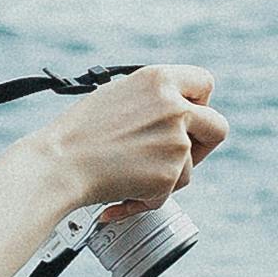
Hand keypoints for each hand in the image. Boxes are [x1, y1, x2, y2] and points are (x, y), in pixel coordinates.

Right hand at [35, 62, 226, 212]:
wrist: (59, 164)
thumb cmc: (80, 132)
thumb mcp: (120, 94)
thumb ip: (155, 99)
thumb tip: (181, 112)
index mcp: (160, 79)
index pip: (205, 83)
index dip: (200, 102)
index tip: (190, 116)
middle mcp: (175, 106)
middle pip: (218, 127)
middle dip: (203, 144)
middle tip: (180, 153)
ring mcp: (176, 141)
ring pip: (190, 167)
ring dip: (167, 175)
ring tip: (129, 173)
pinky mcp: (169, 175)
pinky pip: (169, 192)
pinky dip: (148, 197)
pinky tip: (122, 190)